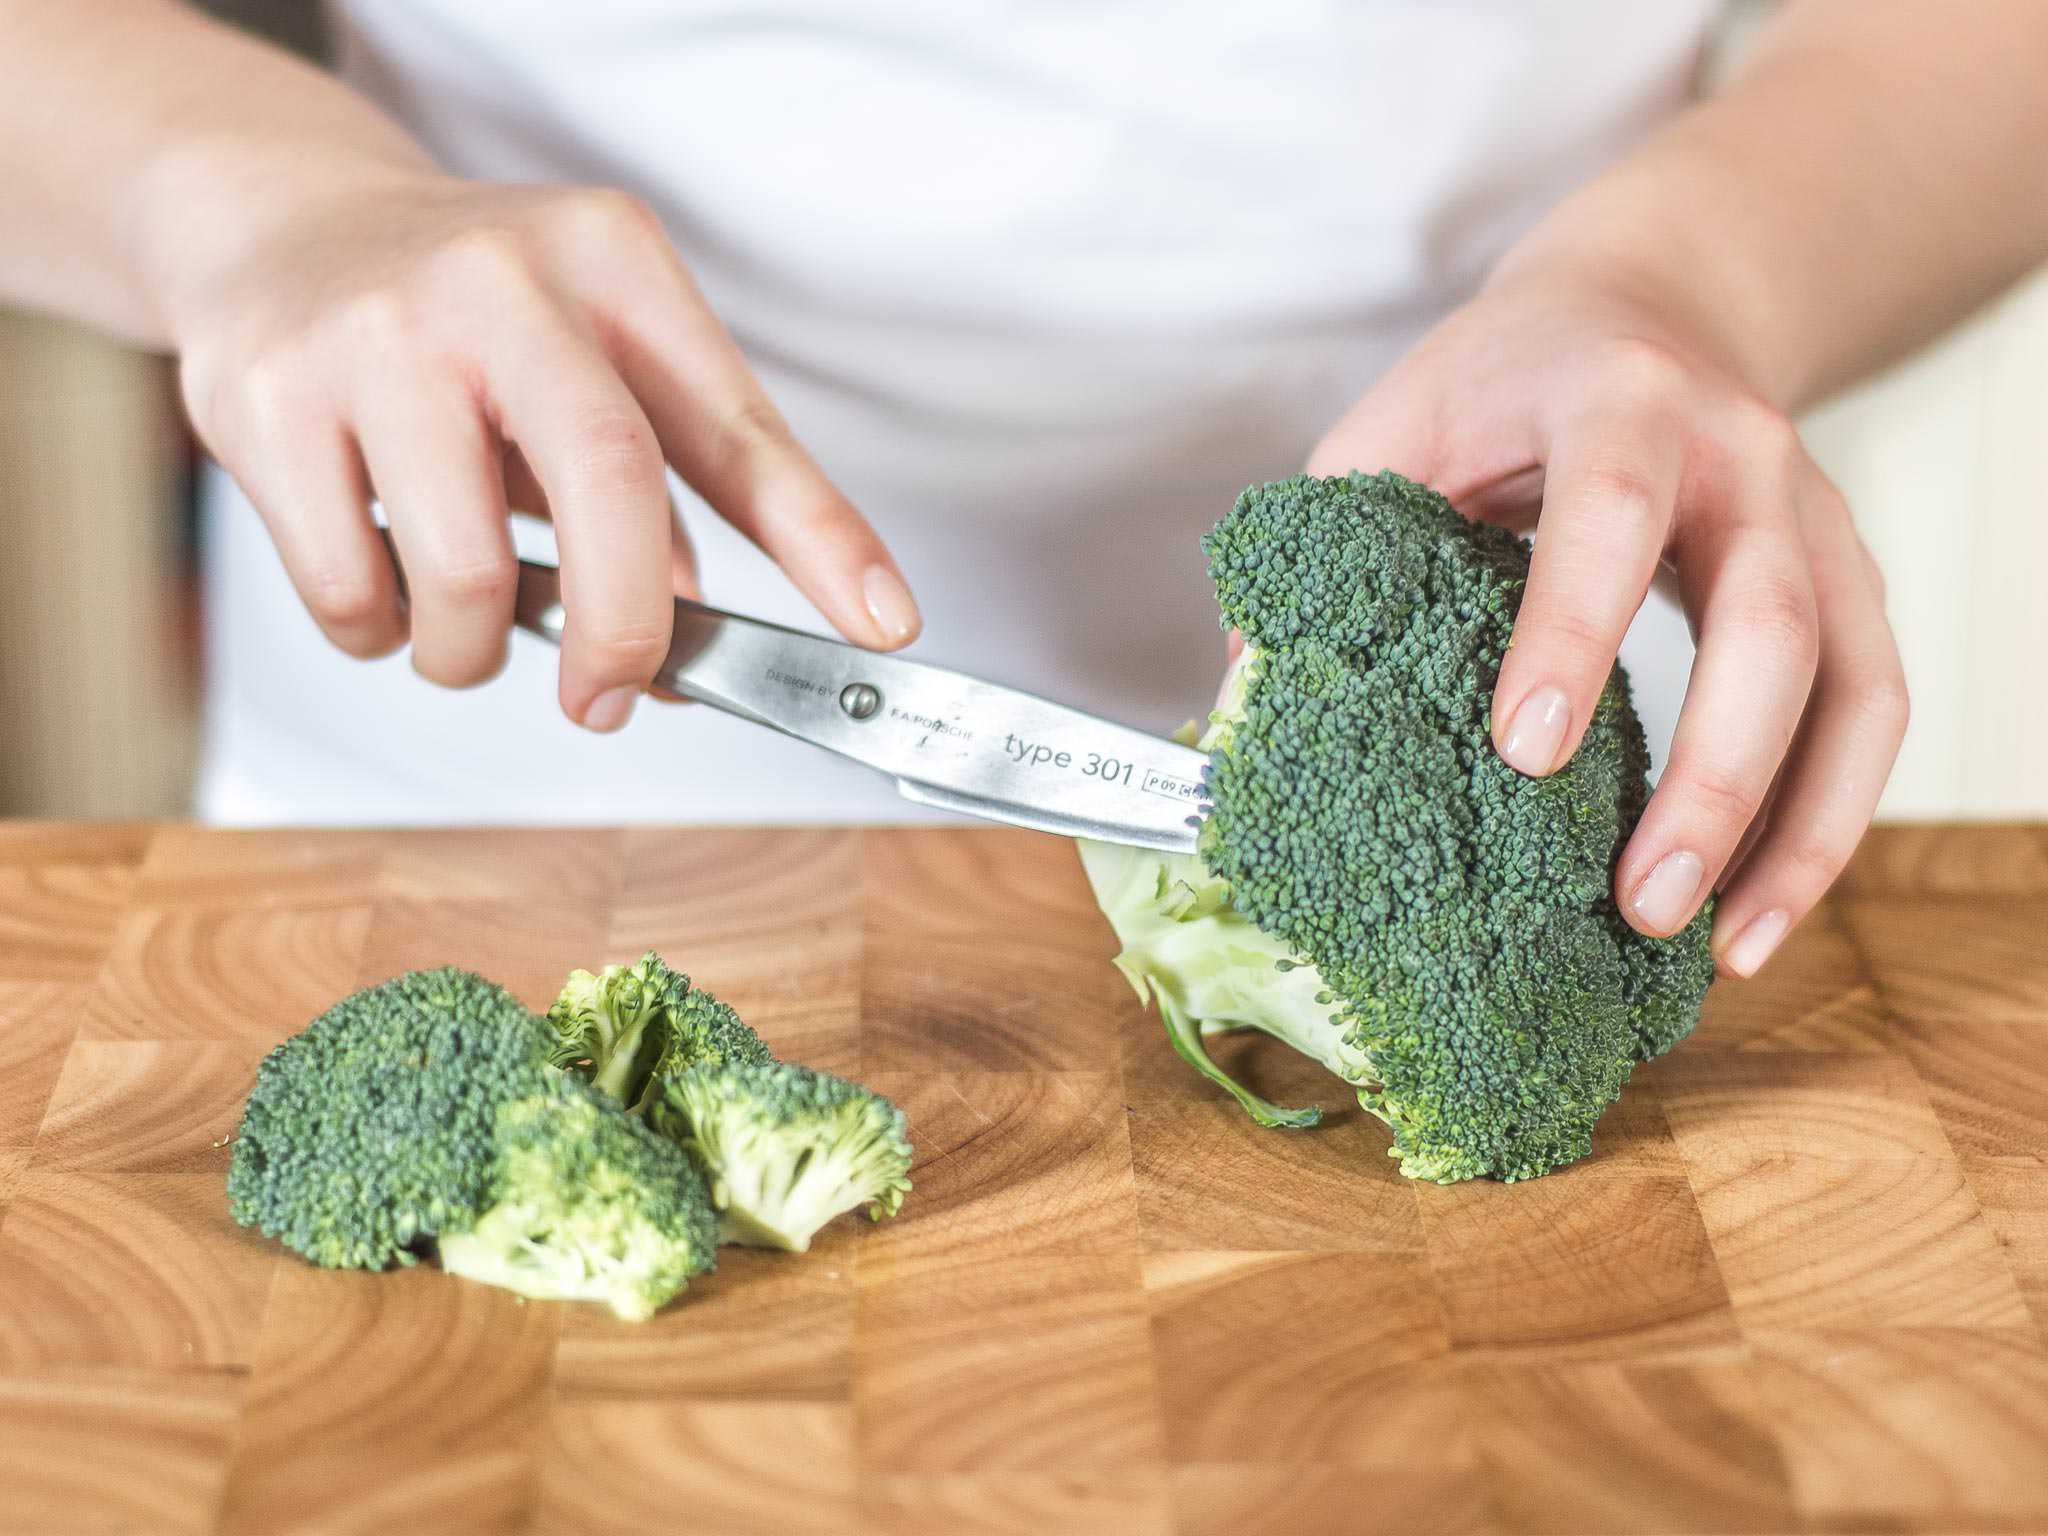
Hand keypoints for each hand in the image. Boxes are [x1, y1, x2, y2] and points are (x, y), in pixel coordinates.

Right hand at [164, 166, 919, 730]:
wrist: (278, 221)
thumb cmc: (469, 315)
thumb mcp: (592, 358)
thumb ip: (658, 498)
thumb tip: (686, 655)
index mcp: (611, 264)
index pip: (736, 424)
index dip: (821, 537)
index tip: (881, 624)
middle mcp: (500, 282)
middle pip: (609, 485)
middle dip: (627, 633)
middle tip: (610, 695)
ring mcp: (374, 332)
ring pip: (462, 576)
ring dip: (476, 650)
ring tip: (468, 619)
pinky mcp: (263, 398)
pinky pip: (350, 592)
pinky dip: (379, 630)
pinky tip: (382, 574)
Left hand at [1308, 257, 1906, 976]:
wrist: (1645, 308)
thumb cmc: (1497, 385)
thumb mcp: (1392, 432)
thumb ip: (1324, 557)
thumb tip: (1240, 716)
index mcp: (1616, 402)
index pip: (1609, 515)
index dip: (1572, 632)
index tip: (1524, 753)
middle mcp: (1741, 455)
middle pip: (1768, 620)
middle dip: (1714, 774)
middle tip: (1638, 903)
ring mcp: (1814, 518)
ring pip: (1848, 681)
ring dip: (1792, 829)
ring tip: (1718, 949)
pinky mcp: (1848, 580)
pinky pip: (1873, 710)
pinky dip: (1829, 819)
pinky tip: (1758, 912)